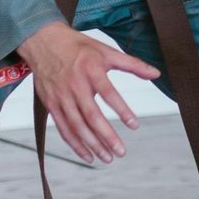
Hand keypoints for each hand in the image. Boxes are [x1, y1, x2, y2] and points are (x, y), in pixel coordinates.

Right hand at [20, 21, 159, 162]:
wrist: (42, 41)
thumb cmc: (77, 47)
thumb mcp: (106, 51)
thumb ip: (132, 64)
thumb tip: (156, 74)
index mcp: (90, 70)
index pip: (108, 93)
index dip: (122, 110)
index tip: (134, 125)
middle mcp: (74, 85)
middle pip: (91, 115)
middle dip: (106, 136)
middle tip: (121, 152)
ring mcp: (61, 96)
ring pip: (76, 126)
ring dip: (92, 144)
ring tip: (107, 157)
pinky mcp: (51, 105)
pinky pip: (63, 128)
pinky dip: (75, 144)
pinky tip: (88, 155)